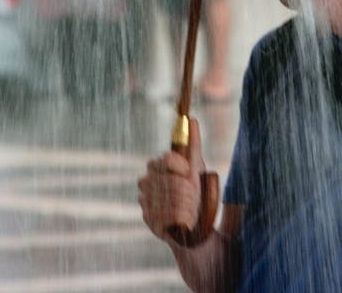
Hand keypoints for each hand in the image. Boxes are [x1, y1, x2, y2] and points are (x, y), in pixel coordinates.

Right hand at [138, 118, 204, 241]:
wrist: (193, 221)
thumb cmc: (194, 190)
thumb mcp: (197, 167)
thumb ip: (193, 143)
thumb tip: (192, 120)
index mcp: (157, 166)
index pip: (167, 159)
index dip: (182, 167)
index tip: (191, 174)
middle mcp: (147, 181)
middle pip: (170, 181)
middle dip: (187, 191)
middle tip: (194, 197)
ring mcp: (145, 200)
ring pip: (170, 200)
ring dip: (186, 206)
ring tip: (191, 210)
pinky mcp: (147, 219)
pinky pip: (166, 217)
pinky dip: (180, 219)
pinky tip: (184, 220)